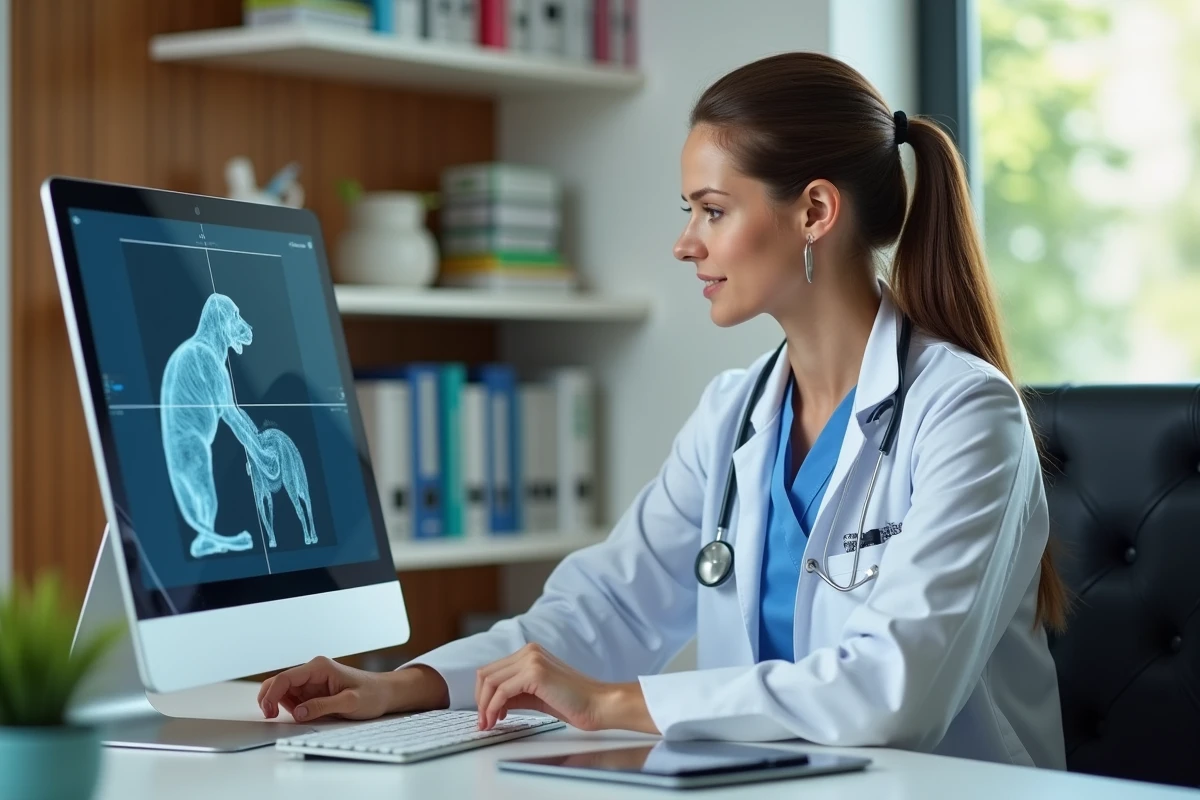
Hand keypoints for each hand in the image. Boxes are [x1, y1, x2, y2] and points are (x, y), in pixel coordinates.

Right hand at [258, 656, 447, 722]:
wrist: (385, 693)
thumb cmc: (372, 694)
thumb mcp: (350, 702)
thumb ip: (323, 706)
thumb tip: (298, 712)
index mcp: (319, 667)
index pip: (285, 678)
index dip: (272, 695)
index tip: (270, 713)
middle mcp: (312, 671)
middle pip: (278, 682)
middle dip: (269, 698)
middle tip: (271, 717)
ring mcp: (311, 681)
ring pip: (282, 692)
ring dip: (279, 705)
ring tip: (292, 718)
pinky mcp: (313, 691)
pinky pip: (293, 699)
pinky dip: (288, 708)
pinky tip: (299, 716)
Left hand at [475, 643, 657, 733]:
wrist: (598, 704)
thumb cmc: (573, 702)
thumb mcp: (537, 695)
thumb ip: (514, 694)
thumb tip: (491, 704)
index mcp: (530, 653)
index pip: (493, 670)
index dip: (483, 694)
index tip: (484, 715)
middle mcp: (529, 651)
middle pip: (486, 673)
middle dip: (480, 700)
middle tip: (483, 722)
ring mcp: (532, 659)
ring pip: (490, 681)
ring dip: (484, 706)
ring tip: (488, 724)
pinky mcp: (535, 672)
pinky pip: (502, 691)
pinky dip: (494, 707)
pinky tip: (498, 719)